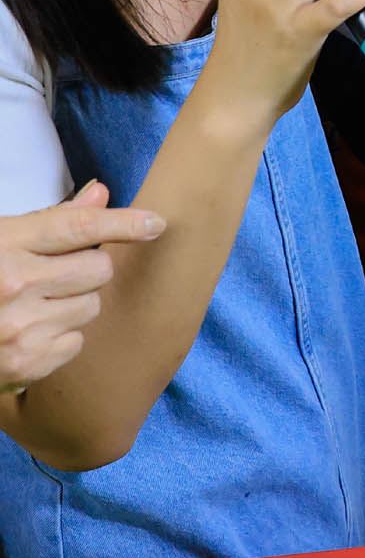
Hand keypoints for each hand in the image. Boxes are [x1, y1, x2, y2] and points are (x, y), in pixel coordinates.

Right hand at [0, 183, 165, 393]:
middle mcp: (13, 285)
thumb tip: (100, 193)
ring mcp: (19, 329)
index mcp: (4, 245)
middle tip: (55, 274)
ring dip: (73, 305)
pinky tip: (27, 332)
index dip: (123, 223)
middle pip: (97, 268)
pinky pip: (76, 342)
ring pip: (91, 307)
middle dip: (87, 269)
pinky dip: (59, 339)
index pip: (78, 227)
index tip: (156, 223)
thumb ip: (49, 220)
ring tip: (33, 306)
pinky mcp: (24, 364)